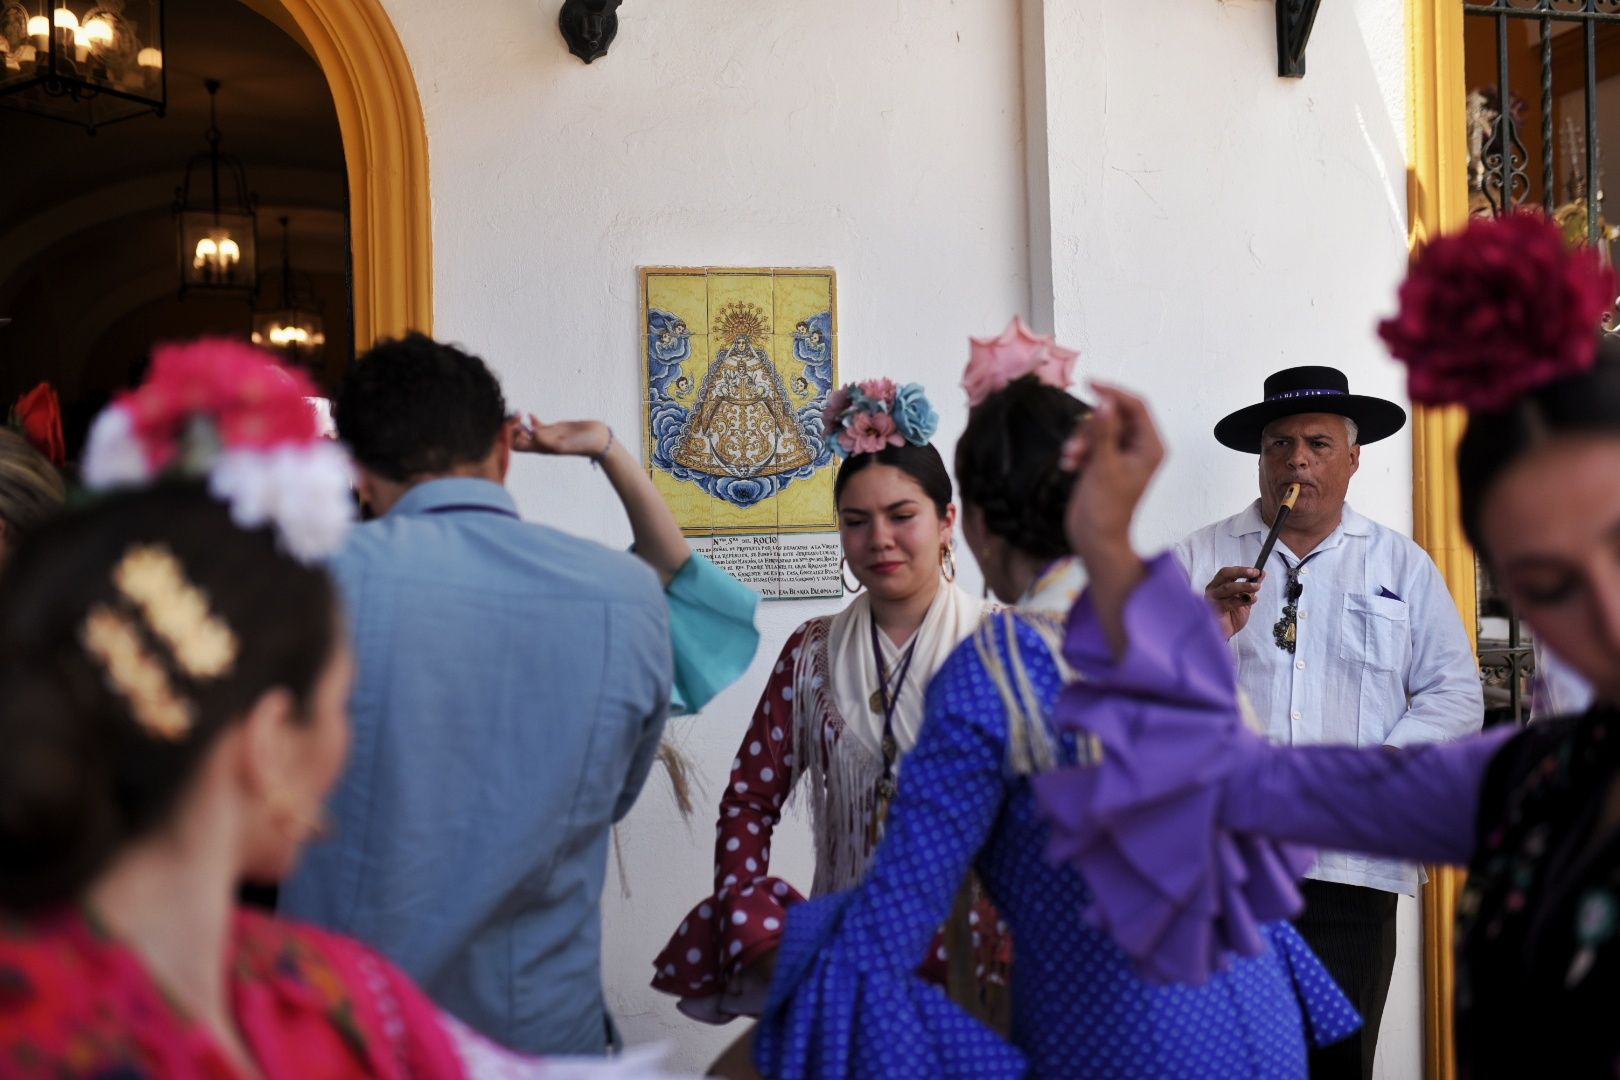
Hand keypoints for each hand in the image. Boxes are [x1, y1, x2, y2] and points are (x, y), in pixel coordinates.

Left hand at [510, 414, 609, 457]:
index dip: (511, 436)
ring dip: (520, 422)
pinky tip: (530, 414)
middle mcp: (541, 443)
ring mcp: (547, 435)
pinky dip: (531, 419)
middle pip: (518, 438)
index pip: (516, 446)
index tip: (515, 424)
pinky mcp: (554, 429)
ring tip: (519, 412)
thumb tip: (531, 433)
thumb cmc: (582, 444)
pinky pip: (538, 425)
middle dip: (512, 427)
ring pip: (526, 431)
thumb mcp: (563, 443)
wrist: (597, 439)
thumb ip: (547, 439)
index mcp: (541, 448)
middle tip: (515, 415)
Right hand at [1061, 382, 1165, 561]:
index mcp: (1150, 447)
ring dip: (1080, 440)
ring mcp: (1121, 455)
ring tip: (1070, 458)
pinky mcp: (1104, 463)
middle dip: (1090, 427)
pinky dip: (1078, 450)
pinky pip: (1090, 442)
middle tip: (1075, 446)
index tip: (1089, 384)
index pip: (1136, 406)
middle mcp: (1139, 447)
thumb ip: (1104, 432)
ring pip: (1098, 429)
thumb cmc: (1106, 508)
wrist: (1095, 540)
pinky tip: (1069, 466)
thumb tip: (1104, 402)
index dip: (1113, 393)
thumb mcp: (1103, 466)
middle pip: (1113, 416)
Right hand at [1204, 566, 1262, 638]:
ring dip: (1244, 586)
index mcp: (1218, 585)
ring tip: (1257, 587)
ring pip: (1228, 587)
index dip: (1241, 569)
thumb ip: (1250, 587)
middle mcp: (1213, 589)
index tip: (1256, 571)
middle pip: (1225, 574)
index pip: (1227, 572)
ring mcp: (1212, 599)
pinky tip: (1252, 600)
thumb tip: (1261, 574)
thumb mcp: (1244, 599)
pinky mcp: (1214, 609)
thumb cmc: (1231, 617)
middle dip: (1241, 572)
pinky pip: (1229, 602)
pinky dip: (1242, 600)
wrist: (1225, 634)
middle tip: (1255, 573)